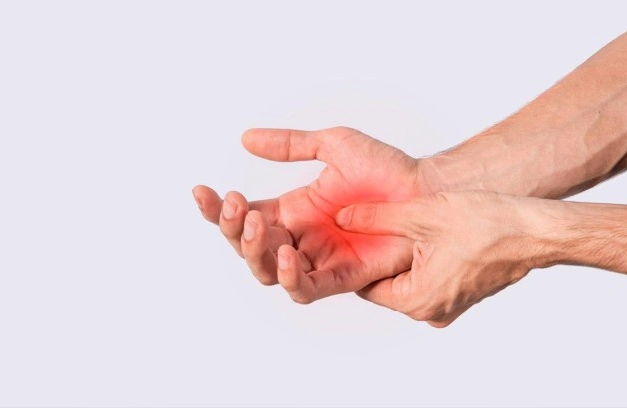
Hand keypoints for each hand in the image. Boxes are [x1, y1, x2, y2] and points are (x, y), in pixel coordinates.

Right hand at [193, 127, 437, 302]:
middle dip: (232, 228)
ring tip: (256, 222)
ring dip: (253, 250)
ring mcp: (318, 259)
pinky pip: (304, 288)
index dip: (217, 209)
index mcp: (293, 210)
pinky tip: (286, 252)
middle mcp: (300, 237)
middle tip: (236, 205)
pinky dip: (288, 276)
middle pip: (248, 246)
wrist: (426, 190)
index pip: (244, 216)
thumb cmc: (387, 170)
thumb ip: (290, 146)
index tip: (201, 189)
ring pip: (267, 270)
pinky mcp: (341, 277)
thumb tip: (246, 138)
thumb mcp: (334, 146)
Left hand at [335, 191, 548, 326]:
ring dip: (404, 256)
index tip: (352, 235)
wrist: (534, 231)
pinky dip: (425, 260)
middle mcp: (432, 312)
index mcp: (417, 300)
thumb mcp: (422, 215)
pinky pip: (431, 279)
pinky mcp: (462, 296)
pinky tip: (429, 235)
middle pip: (387, 283)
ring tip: (406, 226)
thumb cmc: (488, 224)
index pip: (366, 285)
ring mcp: (449, 306)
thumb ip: (377, 218)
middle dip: (381, 256)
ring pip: (409, 279)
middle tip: (376, 224)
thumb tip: (343, 218)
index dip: (358, 257)